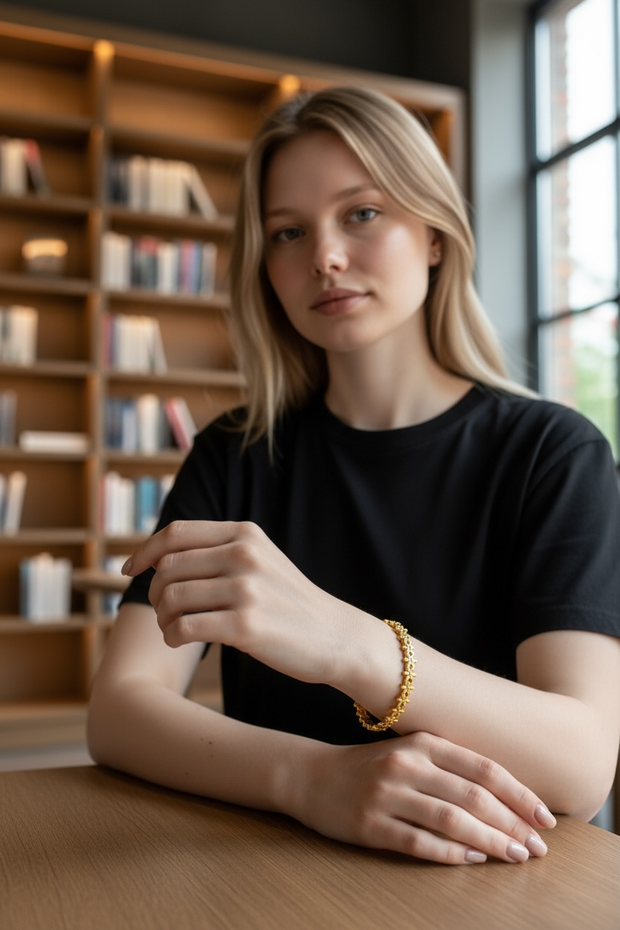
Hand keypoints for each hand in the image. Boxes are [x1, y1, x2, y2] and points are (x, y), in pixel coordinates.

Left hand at [122, 520, 360, 684]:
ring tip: (172, 629)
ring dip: (161, 618)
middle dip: (153, 591)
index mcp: (245, 534)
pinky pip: (184, 627)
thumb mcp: (261, 559)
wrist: (336, 636)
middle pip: (168, 567)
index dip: (145, 551)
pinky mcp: (246, 625)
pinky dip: (172, 636)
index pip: (176, 533)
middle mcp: (244, 555)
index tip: (131, 569)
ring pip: (170, 598)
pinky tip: (180, 640)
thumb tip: (157, 557)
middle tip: (162, 611)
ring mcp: (246, 589)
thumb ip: (219, 550)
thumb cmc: (289, 602)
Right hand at [292, 731, 555, 864]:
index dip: (519, 793)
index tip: (545, 816)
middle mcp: (407, 765)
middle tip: (537, 846)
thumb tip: (506, 796)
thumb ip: (451, 765)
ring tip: (514, 856)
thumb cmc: (371, 767)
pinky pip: (420, 843)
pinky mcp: (370, 824)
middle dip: (512, 824)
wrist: (312, 775)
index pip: (483, 768)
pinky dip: (452, 854)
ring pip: (452, 821)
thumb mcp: (410, 752)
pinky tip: (473, 860)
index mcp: (422, 743)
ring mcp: (387, 795)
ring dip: (490, 842)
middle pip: (473, 796)